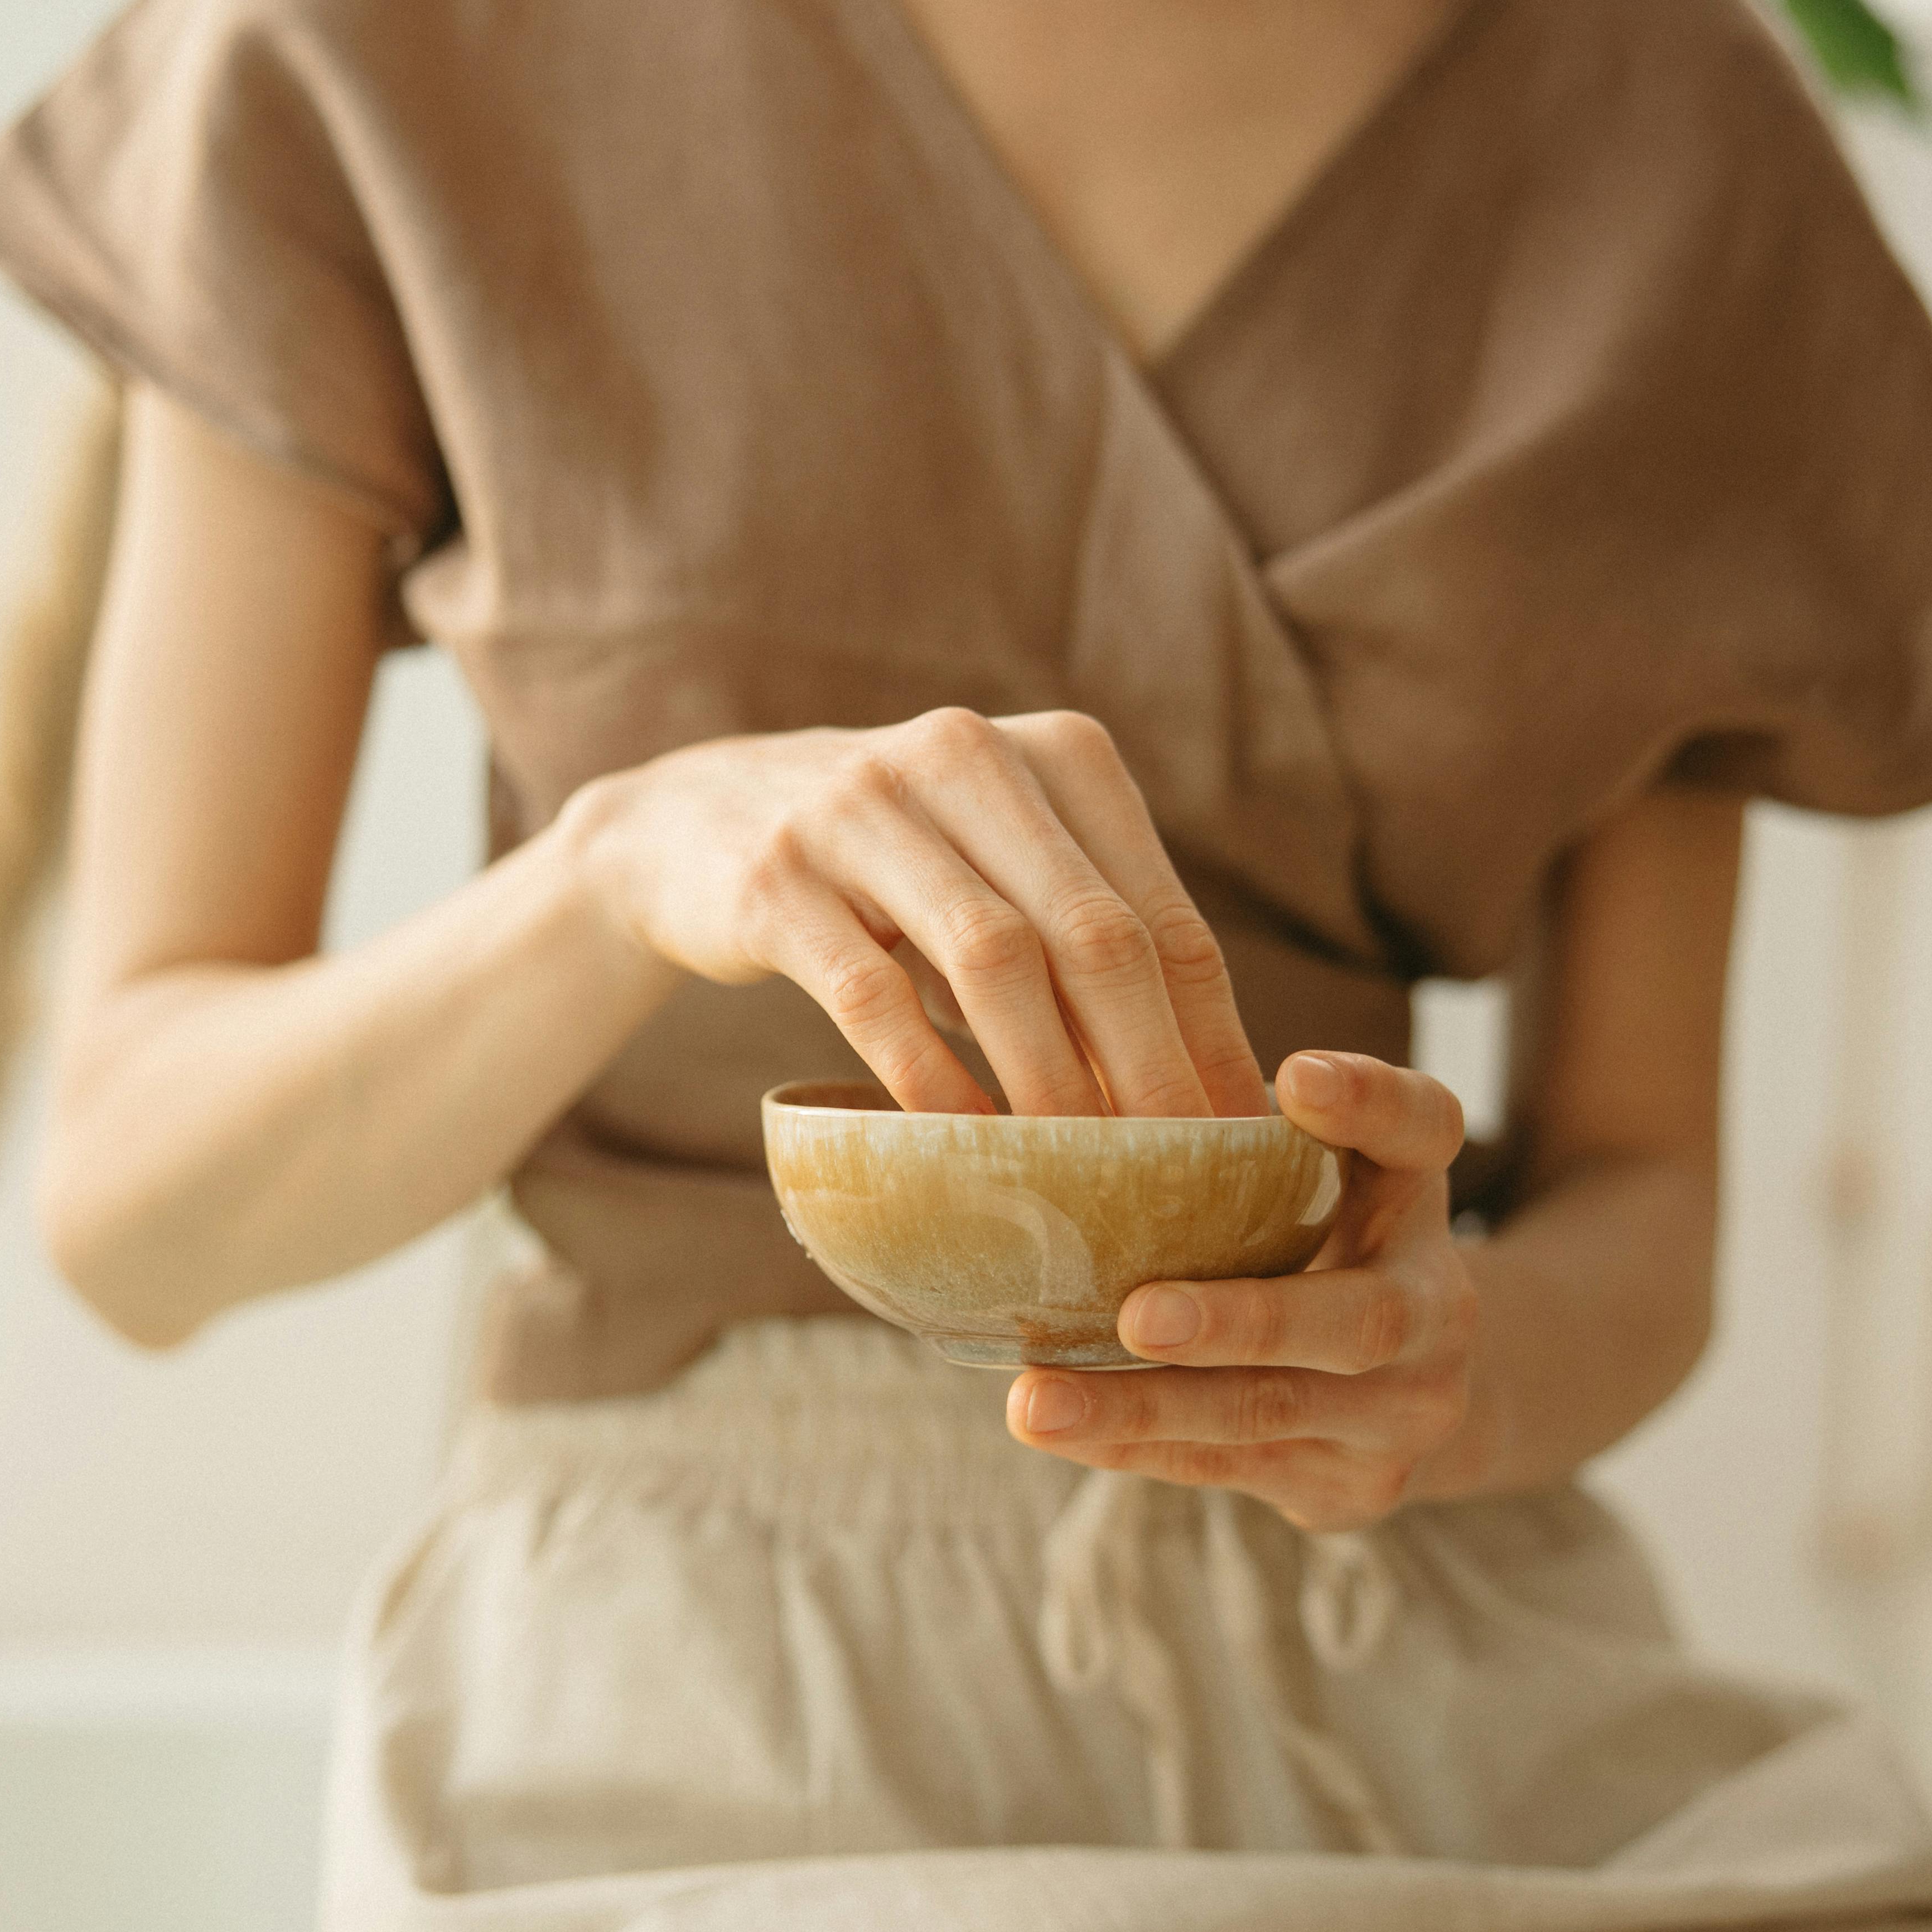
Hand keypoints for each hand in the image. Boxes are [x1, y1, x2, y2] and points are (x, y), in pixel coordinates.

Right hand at [556, 707, 1263, 1116]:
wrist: (688, 823)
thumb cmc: (890, 870)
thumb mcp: (1000, 872)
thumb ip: (1091, 946)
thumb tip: (1210, 1095)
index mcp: (1055, 754)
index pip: (1162, 913)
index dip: (1208, 1035)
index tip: (1243, 1139)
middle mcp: (964, 758)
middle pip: (1093, 933)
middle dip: (1148, 1069)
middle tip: (1184, 1177)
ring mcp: (861, 809)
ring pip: (993, 959)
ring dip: (1047, 1081)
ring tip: (1082, 1175)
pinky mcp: (776, 876)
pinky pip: (873, 995)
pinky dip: (929, 1079)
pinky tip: (964, 1144)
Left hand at [1007, 1048, 1480, 1525]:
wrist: (1410, 1391)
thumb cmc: (1316, 1242)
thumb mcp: (1310, 1169)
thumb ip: (1233, 1127)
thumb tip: (1079, 1080)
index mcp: (1416, 1196)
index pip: (1423, 1130)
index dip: (1369, 1103)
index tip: (1299, 1076)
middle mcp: (1435, 1307)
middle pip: (1354, 1319)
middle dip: (1240, 1321)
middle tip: (1138, 1316)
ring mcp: (1403, 1413)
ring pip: (1269, 1413)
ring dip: (1145, 1408)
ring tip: (1037, 1402)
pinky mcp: (1355, 1486)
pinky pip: (1230, 1468)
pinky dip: (1136, 1449)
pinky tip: (1059, 1432)